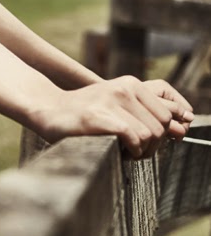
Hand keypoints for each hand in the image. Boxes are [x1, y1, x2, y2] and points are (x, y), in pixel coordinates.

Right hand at [33, 76, 193, 158]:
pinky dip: (131, 151)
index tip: (169, 138)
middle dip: (156, 143)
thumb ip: (151, 113)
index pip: (172, 108)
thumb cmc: (88, 114)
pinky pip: (134, 139)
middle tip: (137, 149)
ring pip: (150, 135)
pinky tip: (119, 151)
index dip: (175, 126)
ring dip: (141, 150)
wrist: (50, 111)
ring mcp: (112, 101)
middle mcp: (124, 88)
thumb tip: (184, 126)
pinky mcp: (101, 117)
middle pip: (163, 125)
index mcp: (131, 84)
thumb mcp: (120, 105)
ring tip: (125, 149)